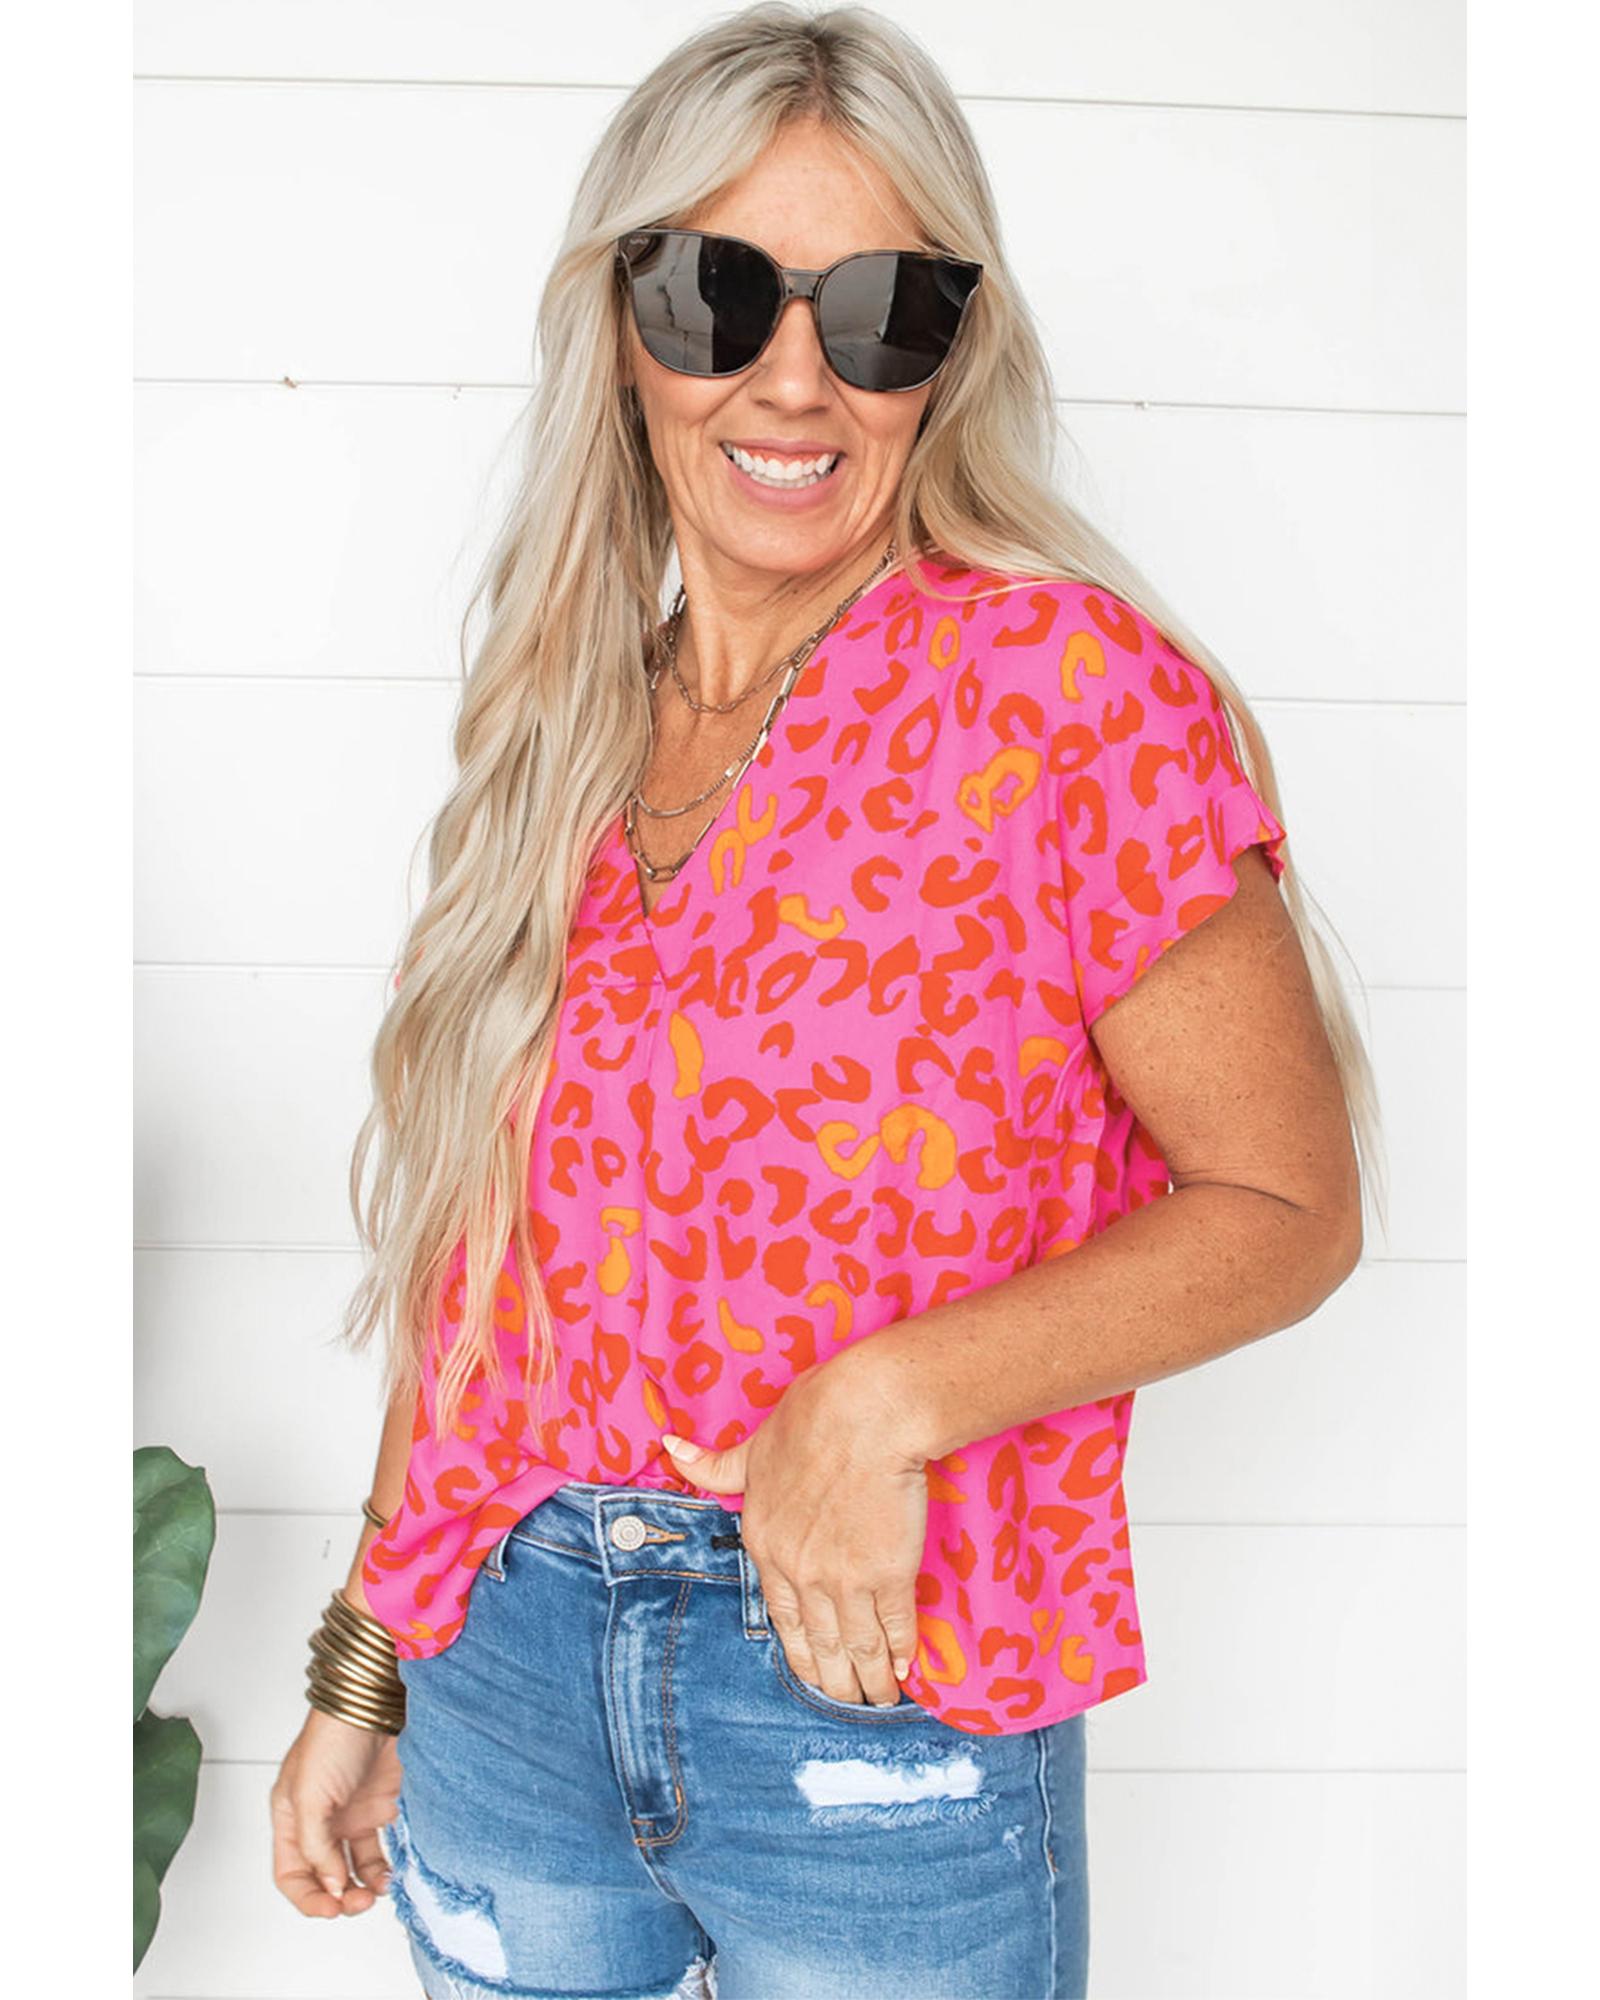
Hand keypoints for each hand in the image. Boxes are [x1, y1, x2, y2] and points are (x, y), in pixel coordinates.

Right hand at [270, 1707, 401, 1917]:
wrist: (376, 1703)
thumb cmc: (334, 1736)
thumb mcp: (310, 1794)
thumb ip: (317, 1845)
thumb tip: (332, 1884)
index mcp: (293, 1818)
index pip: (291, 1873)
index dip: (308, 1897)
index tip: (331, 1906)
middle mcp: (321, 1821)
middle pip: (324, 1876)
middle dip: (339, 1896)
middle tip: (359, 1902)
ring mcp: (353, 1815)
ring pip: (355, 1868)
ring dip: (364, 1886)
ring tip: (379, 1890)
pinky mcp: (382, 1807)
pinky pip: (383, 1849)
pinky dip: (387, 1867)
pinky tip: (394, 1872)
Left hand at [661, 1348, 927, 1707]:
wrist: (865, 1413)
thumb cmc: (810, 1421)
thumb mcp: (753, 1448)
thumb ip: (715, 1466)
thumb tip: (671, 1448)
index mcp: (766, 1547)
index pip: (781, 1617)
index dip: (801, 1652)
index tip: (813, 1673)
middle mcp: (801, 1573)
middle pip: (820, 1644)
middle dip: (835, 1682)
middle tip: (847, 1705)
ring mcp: (845, 1578)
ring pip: (857, 1646)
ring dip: (868, 1680)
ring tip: (878, 1703)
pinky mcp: (888, 1573)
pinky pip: (894, 1626)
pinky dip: (899, 1652)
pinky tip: (904, 1670)